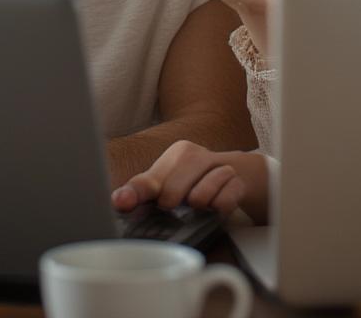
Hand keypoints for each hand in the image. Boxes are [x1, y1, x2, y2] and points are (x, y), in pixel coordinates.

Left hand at [112, 140, 269, 222]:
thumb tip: (118, 200)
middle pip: (172, 189)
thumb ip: (146, 191)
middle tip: (173, 206)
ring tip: (199, 204)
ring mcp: (220, 166)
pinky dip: (220, 207)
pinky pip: (225, 201)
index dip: (136, 193)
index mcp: (176, 154)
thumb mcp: (173, 183)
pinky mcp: (239, 180)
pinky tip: (219, 204)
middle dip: (171, 202)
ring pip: (200, 194)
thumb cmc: (199, 182)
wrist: (242, 175)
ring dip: (197, 204)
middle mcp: (196, 155)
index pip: (150, 178)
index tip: (122, 203)